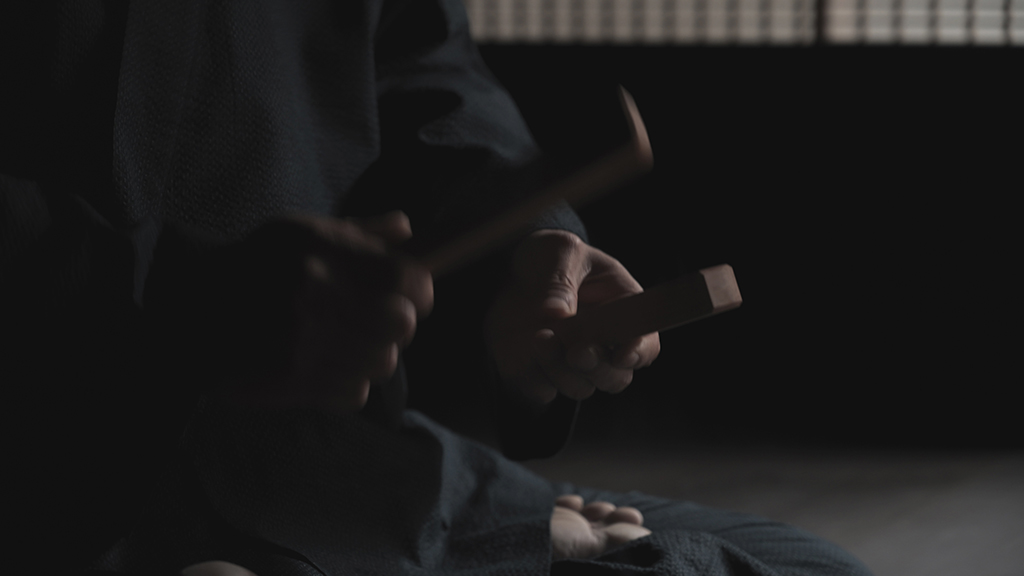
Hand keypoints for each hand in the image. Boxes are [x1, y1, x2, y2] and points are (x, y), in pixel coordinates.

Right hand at [220, 211, 432, 411]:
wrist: (188, 308)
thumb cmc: (257, 266)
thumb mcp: (302, 233)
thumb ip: (361, 234)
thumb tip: (408, 229)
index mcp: (323, 249)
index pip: (408, 278)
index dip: (418, 290)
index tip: (411, 294)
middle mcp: (315, 292)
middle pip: (402, 324)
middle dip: (397, 325)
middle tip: (377, 322)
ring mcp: (303, 339)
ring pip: (381, 363)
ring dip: (370, 357)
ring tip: (343, 344)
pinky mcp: (291, 379)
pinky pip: (354, 393)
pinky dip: (346, 385)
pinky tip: (324, 367)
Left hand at [485, 230, 659, 404]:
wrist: (515, 268)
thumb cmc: (551, 255)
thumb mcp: (559, 251)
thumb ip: (560, 280)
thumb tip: (557, 313)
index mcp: (622, 310)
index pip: (646, 343)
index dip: (639, 353)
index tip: (620, 355)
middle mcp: (602, 344)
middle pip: (616, 378)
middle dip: (597, 368)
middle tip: (575, 350)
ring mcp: (572, 361)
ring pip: (580, 387)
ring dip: (561, 370)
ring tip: (540, 337)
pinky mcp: (541, 370)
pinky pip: (542, 390)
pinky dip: (533, 376)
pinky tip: (523, 349)